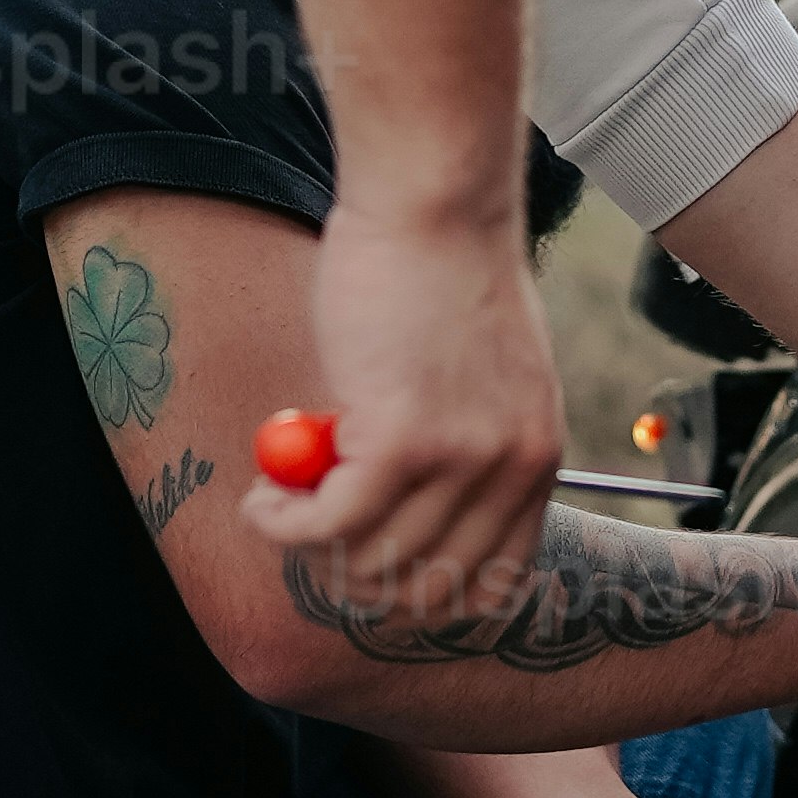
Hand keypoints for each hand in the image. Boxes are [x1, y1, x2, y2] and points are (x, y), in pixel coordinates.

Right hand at [234, 209, 563, 631]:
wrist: (436, 199)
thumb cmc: (444, 272)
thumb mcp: (481, 377)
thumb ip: (460, 449)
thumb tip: (399, 518)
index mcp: (535, 460)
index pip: (492, 587)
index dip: (419, 597)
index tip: (365, 567)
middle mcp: (509, 470)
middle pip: (424, 591)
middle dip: (351, 577)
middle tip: (306, 529)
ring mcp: (460, 460)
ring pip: (369, 563)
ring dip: (305, 546)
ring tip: (275, 498)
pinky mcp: (400, 438)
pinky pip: (327, 525)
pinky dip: (282, 523)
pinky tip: (262, 497)